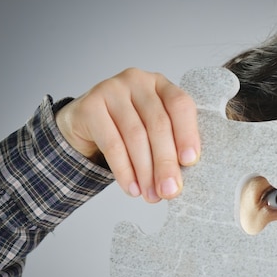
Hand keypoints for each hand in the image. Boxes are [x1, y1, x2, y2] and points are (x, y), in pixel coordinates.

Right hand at [55, 68, 199, 202]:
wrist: (85, 124)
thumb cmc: (128, 129)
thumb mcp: (153, 131)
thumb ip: (169, 146)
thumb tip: (179, 182)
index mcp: (162, 85)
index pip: (180, 105)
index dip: (187, 133)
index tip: (191, 162)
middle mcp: (138, 81)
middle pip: (158, 124)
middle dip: (166, 163)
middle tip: (170, 191)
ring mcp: (112, 89)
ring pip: (135, 136)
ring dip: (145, 171)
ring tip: (151, 195)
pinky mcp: (90, 105)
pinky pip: (112, 144)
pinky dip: (124, 171)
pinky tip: (132, 188)